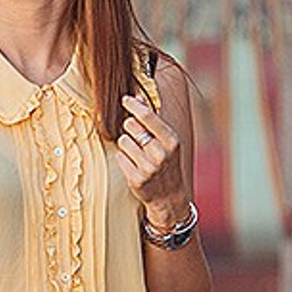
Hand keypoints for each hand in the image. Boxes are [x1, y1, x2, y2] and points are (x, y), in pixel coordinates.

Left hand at [115, 92, 189, 225]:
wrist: (169, 195)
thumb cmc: (167, 162)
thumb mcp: (167, 140)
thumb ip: (152, 119)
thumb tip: (137, 97)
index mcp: (172, 140)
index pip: (148, 116)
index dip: (134, 105)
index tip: (125, 98)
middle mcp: (161, 153)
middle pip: (130, 126)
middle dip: (130, 128)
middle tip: (138, 137)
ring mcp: (148, 167)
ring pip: (122, 141)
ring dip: (126, 144)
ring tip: (137, 153)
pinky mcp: (136, 179)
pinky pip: (119, 157)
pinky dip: (123, 158)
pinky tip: (133, 164)